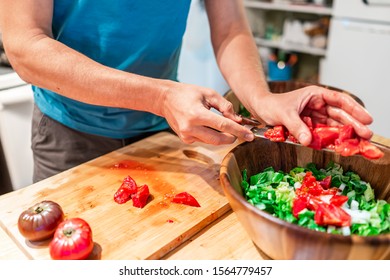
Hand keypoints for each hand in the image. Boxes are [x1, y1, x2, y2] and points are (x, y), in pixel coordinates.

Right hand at [160, 82, 253, 144]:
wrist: (166, 99)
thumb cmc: (187, 93)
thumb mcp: (208, 93)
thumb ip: (225, 106)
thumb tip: (237, 119)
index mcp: (196, 115)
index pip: (223, 125)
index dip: (238, 131)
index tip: (250, 135)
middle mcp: (190, 128)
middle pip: (219, 139)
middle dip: (232, 137)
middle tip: (241, 132)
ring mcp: (186, 136)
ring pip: (212, 141)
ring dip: (222, 136)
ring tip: (225, 126)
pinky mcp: (186, 139)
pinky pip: (204, 140)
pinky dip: (211, 135)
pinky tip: (208, 125)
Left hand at [250, 85, 372, 145]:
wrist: (260, 110)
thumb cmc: (271, 106)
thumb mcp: (284, 114)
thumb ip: (296, 127)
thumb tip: (308, 140)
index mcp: (315, 95)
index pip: (339, 100)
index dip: (354, 109)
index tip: (366, 118)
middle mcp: (317, 104)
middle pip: (340, 114)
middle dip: (354, 124)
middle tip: (367, 135)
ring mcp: (314, 116)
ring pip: (334, 125)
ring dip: (346, 133)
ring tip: (359, 143)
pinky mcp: (309, 126)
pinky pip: (323, 133)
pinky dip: (331, 139)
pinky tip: (341, 145)